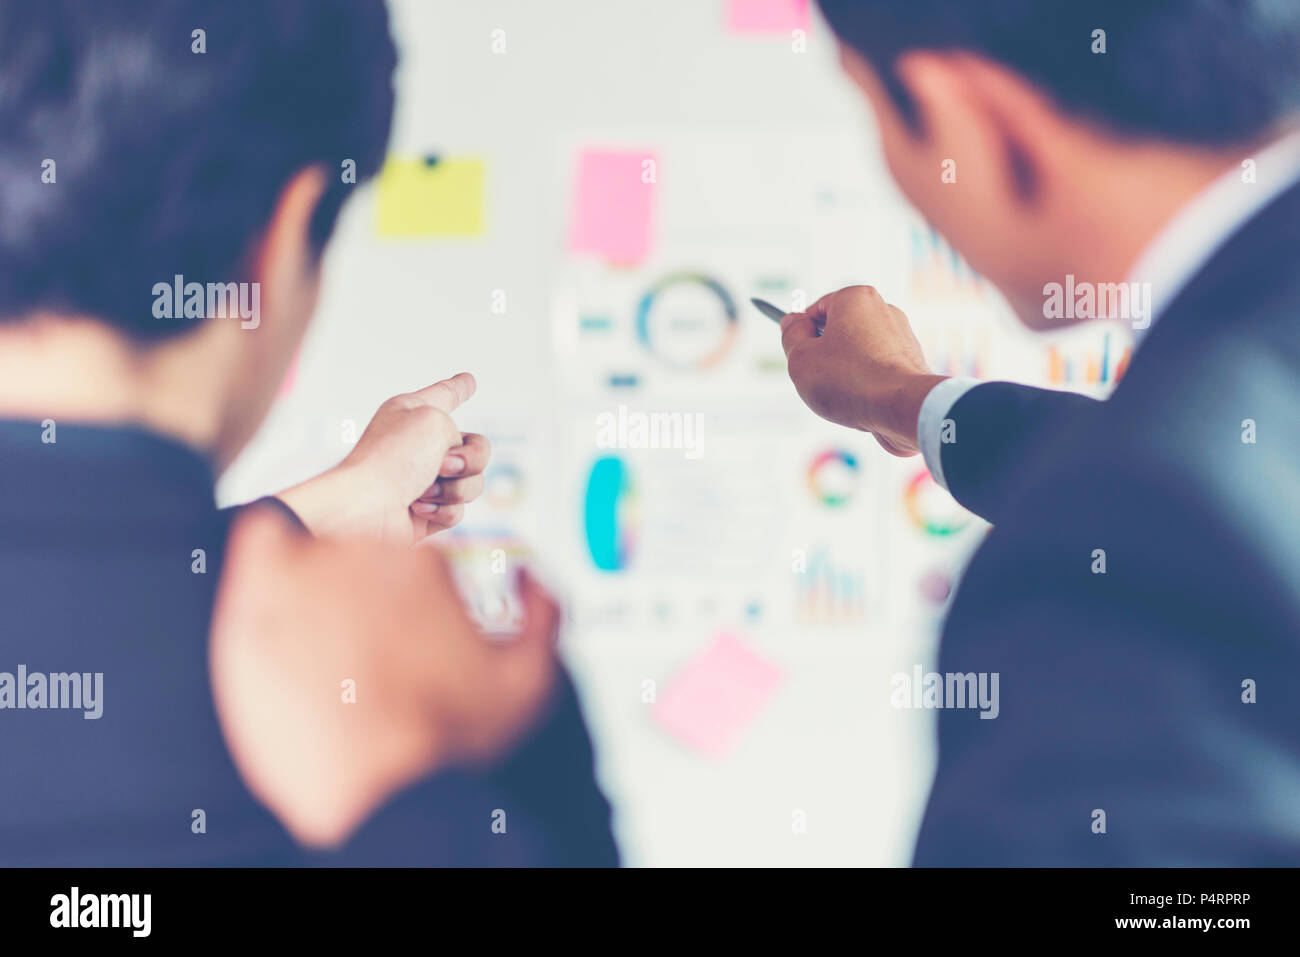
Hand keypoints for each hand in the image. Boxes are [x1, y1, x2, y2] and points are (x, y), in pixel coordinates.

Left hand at [209, 507, 558, 847]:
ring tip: (318, 645)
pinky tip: (272, 593)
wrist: (383, 795)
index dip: (409, 607)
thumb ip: (544, 616)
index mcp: (424, 572)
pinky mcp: (258, 603)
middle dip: (363, 599)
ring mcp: (306, 579)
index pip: (407, 563)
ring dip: (312, 588)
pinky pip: (258, 543)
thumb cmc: (450, 747)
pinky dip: (265, 552)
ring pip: (307, 556)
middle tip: (363, 656)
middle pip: (358, 557)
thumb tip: (534, 578)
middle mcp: (366, 561)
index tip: (405, 643)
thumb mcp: (530, 684)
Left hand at [276, 372, 491, 543]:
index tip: (469, 381)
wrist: (366, 508)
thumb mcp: (432, 419)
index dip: (458, 388)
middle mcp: (420, 445)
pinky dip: (441, 510)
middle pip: (477, 448)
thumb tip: (452, 468)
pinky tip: (415, 507)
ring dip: (453, 488)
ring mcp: (426, 480)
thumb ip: (457, 431)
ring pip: (473, 484)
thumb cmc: (390, 459)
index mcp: (414, 413)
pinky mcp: (429, 512)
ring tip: (422, 490)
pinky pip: (458, 511)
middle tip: (442, 465)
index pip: (445, 395)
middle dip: (469, 460)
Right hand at [780, 285, 948, 455]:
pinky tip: (864, 401)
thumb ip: (791, 335)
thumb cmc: (850, 381)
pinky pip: (877, 371)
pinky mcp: (911, 362)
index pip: (815, 310)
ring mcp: (901, 336)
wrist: (902, 408)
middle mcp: (883, 310)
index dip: (801, 335)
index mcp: (855, 298)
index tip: (798, 356)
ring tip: (844, 394)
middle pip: (838, 332)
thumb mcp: (801, 358)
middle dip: (824, 356)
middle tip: (817, 379)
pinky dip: (866, 385)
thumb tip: (792, 322)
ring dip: (844, 373)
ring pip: (857, 354)